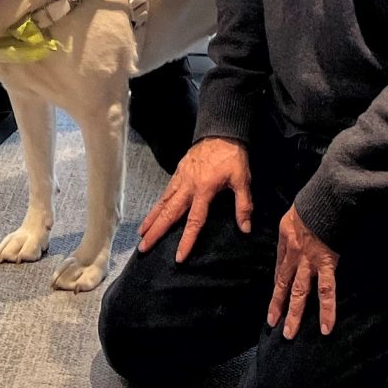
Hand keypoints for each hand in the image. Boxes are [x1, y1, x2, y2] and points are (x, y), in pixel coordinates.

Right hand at [137, 136, 251, 261]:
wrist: (220, 131)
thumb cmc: (232, 156)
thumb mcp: (242, 179)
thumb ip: (243, 205)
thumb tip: (245, 228)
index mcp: (204, 190)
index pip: (194, 221)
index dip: (186, 240)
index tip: (178, 257)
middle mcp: (188, 186)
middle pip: (169, 213)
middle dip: (156, 232)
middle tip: (143, 247)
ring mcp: (180, 178)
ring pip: (162, 202)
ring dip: (151, 219)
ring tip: (141, 234)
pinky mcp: (178, 172)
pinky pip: (165, 192)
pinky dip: (157, 204)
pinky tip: (152, 213)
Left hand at [266, 204, 339, 339]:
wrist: (328, 193)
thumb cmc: (316, 198)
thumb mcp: (297, 210)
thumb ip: (298, 226)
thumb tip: (301, 233)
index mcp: (286, 237)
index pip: (280, 266)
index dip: (278, 284)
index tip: (276, 297)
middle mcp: (293, 252)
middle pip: (283, 282)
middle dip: (277, 304)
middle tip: (272, 323)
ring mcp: (309, 260)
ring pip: (299, 292)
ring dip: (293, 314)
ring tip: (289, 333)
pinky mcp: (326, 262)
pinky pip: (326, 291)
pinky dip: (327, 311)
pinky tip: (326, 328)